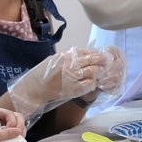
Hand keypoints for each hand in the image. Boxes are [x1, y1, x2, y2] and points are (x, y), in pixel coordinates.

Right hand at [8, 47, 124, 115]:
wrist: (34, 88)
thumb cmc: (43, 73)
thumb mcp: (54, 59)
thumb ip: (69, 56)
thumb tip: (85, 54)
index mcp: (65, 56)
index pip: (85, 52)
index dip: (96, 53)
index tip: (102, 54)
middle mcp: (69, 65)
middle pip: (91, 61)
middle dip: (101, 61)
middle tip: (108, 62)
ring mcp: (71, 77)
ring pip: (92, 72)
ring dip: (99, 72)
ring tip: (102, 73)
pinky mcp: (72, 90)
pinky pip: (87, 85)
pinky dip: (92, 83)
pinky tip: (92, 83)